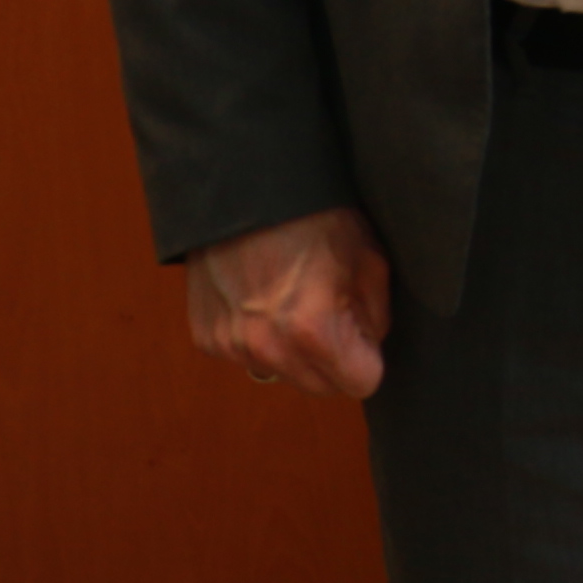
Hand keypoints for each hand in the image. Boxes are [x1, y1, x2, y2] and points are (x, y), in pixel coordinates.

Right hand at [185, 206, 389, 398]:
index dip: (370, 359)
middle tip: (336, 317)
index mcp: (312, 330)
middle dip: (336, 362)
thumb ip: (376, 316)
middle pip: (321, 388)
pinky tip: (266, 301)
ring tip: (298, 303)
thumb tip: (369, 345)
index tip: (366, 336)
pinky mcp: (206, 338)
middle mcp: (267, 347)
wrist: (245, 194)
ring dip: (297, 354)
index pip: (362, 383)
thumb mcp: (369, 261)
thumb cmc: (313, 220)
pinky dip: (261, 340)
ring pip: (283, 374)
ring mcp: (231, 345)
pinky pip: (247, 358)